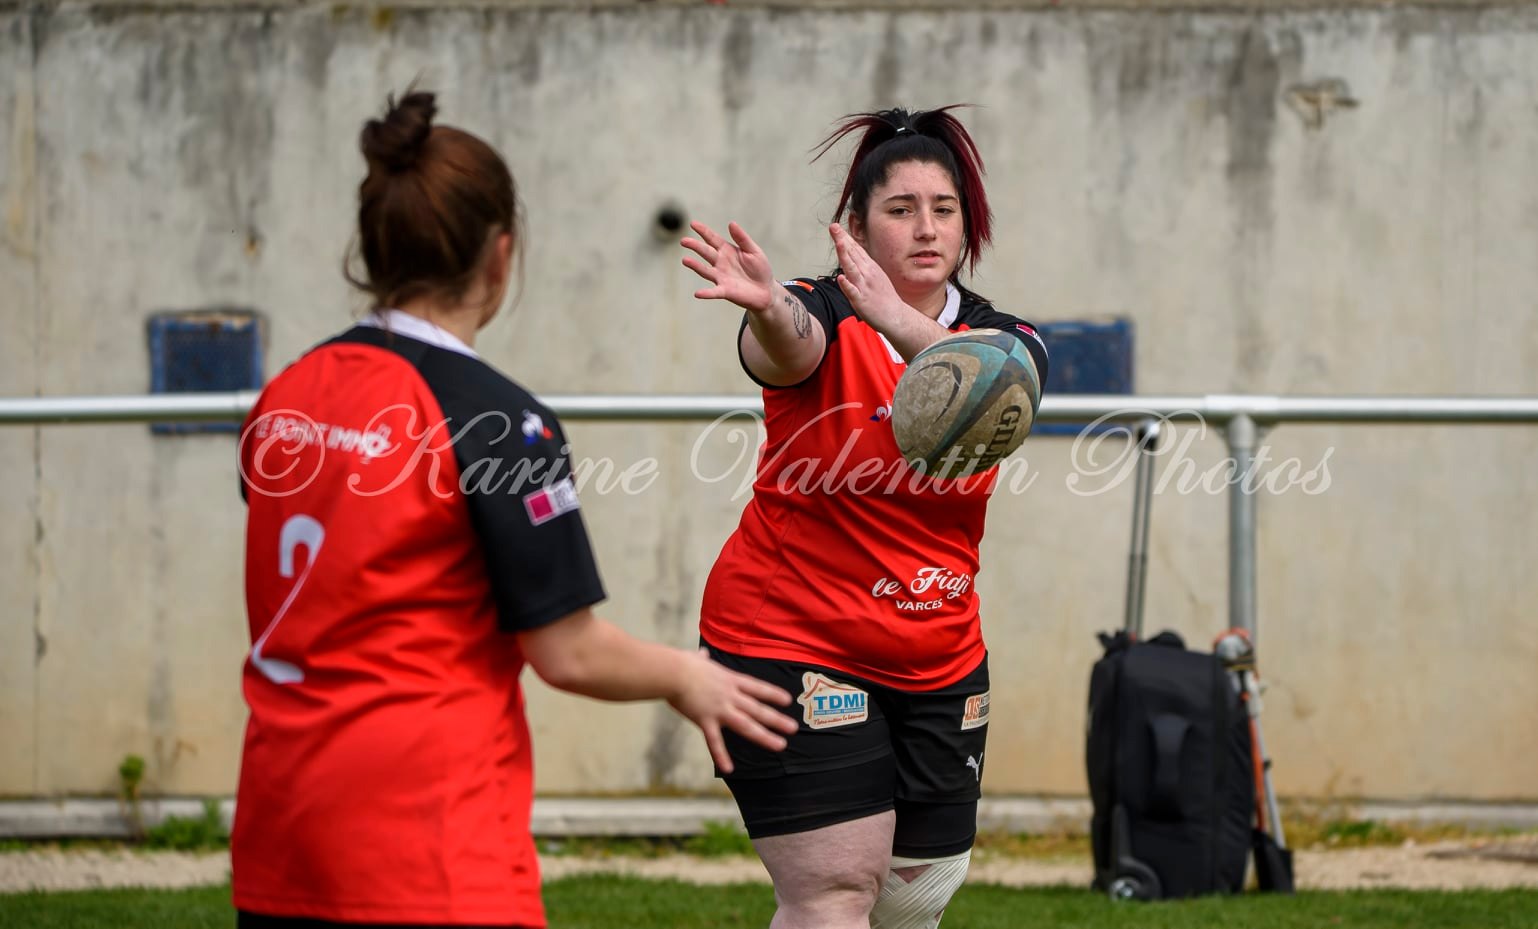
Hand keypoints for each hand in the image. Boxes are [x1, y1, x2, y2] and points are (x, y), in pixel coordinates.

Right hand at [669, 648, 797, 773]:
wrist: (673, 672)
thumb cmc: (682, 664)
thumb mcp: (698, 658)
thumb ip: (702, 658)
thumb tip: (702, 654)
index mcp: (730, 680)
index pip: (757, 688)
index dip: (773, 694)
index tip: (788, 700)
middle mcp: (730, 696)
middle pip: (758, 709)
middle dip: (777, 719)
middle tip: (793, 728)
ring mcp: (720, 709)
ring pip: (747, 725)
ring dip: (765, 736)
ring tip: (780, 745)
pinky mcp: (705, 720)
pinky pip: (715, 742)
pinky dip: (721, 756)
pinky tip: (729, 769)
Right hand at [681, 221, 777, 313]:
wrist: (766, 291)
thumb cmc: (760, 269)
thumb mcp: (753, 251)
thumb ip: (742, 239)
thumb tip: (731, 223)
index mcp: (727, 251)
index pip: (712, 239)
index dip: (703, 231)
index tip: (693, 224)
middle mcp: (721, 263)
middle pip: (705, 252)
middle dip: (695, 246)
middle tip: (684, 241)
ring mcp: (721, 277)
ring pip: (705, 270)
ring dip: (695, 266)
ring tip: (685, 260)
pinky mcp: (725, 291)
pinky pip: (714, 292)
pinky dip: (706, 293)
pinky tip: (697, 293)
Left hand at [830, 222, 907, 332]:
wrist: (895, 316)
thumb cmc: (883, 297)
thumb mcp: (874, 275)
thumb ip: (862, 265)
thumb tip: (851, 253)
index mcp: (869, 267)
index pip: (855, 249)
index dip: (845, 237)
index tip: (836, 227)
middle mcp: (867, 274)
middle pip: (852, 254)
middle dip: (842, 240)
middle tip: (833, 226)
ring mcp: (864, 287)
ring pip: (852, 269)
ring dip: (845, 255)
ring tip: (839, 243)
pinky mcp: (861, 301)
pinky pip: (853, 292)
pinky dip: (847, 285)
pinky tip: (841, 278)